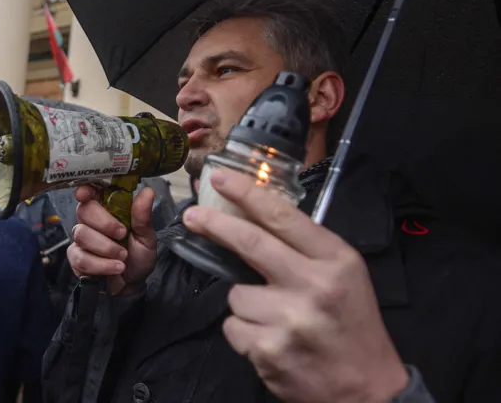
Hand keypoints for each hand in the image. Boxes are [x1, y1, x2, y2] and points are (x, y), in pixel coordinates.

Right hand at [67, 185, 156, 295]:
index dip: (86, 189)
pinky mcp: (76, 258)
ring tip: (123, 257)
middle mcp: (91, 221)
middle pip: (84, 210)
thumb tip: (147, 192)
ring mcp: (81, 239)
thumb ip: (142, 216)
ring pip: (82, 234)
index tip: (85, 193)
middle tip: (122, 234)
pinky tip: (114, 268)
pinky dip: (101, 265)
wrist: (133, 284)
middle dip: (105, 224)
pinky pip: (81, 257)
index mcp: (108, 209)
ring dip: (106, 248)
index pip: (91, 192)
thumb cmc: (138, 256)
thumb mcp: (146, 236)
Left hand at [183, 168, 408, 402]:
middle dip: (214, 225)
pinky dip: (245, 334)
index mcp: (335, 260)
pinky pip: (233, 327)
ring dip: (246, 305)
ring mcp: (289, 320)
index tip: (220, 177)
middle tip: (192, 216)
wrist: (367, 389)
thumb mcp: (344, 275)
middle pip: (249, 242)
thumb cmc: (351, 324)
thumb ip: (304, 248)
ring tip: (277, 321)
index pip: (282, 216)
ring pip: (236, 294)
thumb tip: (251, 216)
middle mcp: (313, 285)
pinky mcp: (268, 350)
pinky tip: (272, 341)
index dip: (245, 192)